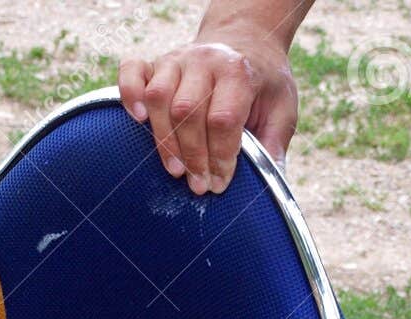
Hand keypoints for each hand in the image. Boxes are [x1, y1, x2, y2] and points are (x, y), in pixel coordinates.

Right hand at [118, 36, 296, 193]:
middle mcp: (204, 61)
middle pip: (188, 112)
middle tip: (199, 185)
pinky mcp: (156, 62)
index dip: (220, 156)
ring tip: (176, 170)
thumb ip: (275, 143)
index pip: (222, 119)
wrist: (246, 41)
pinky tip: (138, 120)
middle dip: (194, 156)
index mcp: (237, 71)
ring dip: (165, 141)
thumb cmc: (263, 83)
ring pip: (159, 98)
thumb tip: (273, 181)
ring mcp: (177, 59)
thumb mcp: (282, 109)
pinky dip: (129, 94)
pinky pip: (132, 71)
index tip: (221, 182)